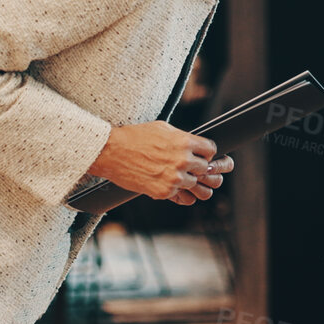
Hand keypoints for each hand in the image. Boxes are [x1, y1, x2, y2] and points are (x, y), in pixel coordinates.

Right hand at [87, 121, 228, 204]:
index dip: (205, 152)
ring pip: (194, 183)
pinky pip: (179, 194)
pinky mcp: (164, 192)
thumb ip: (183, 137)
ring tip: (173, 173)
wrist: (111, 152)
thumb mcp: (163, 129)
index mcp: (185, 142)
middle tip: (186, 165)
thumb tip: (195, 144)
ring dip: (187, 179)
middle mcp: (183, 160)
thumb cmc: (135, 137)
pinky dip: (174, 189)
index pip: (211, 150)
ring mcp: (175, 178)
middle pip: (206, 168)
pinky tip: (163, 180)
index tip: (200, 154)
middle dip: (198, 166)